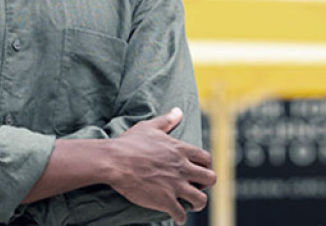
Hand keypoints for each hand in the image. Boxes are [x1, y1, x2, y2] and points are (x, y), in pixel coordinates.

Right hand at [108, 108, 216, 223]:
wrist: (115, 162)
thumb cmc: (130, 143)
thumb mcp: (150, 127)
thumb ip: (167, 120)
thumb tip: (178, 111)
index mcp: (181, 150)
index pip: (206, 159)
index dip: (205, 166)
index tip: (199, 170)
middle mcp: (183, 167)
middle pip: (210, 178)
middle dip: (206, 184)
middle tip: (197, 187)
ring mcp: (176, 185)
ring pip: (201, 199)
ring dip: (197, 204)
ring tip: (191, 205)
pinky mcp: (165, 201)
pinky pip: (181, 214)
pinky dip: (180, 218)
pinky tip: (176, 217)